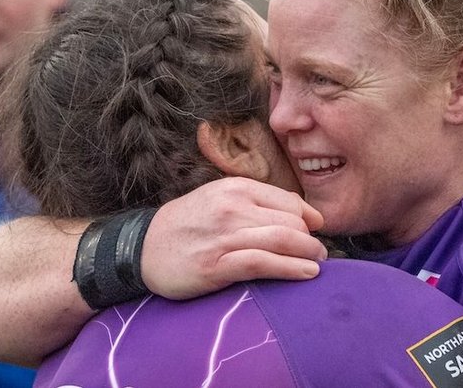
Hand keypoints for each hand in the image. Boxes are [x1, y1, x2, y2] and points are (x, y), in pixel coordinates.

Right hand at [141, 177, 326, 299]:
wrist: (142, 248)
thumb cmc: (187, 225)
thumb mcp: (218, 198)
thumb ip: (256, 202)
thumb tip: (303, 214)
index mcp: (235, 188)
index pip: (289, 201)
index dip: (308, 219)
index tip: (315, 233)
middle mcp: (232, 208)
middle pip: (291, 222)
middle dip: (311, 239)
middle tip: (320, 253)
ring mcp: (224, 236)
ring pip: (282, 240)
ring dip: (309, 254)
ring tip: (319, 263)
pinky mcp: (217, 266)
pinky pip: (263, 264)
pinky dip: (291, 269)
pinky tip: (307, 274)